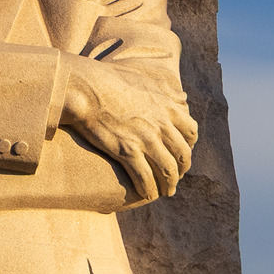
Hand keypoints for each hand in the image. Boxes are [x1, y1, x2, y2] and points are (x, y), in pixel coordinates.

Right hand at [56, 65, 196, 201]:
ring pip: (167, 170)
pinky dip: (149, 189)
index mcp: (166, 107)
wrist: (83, 87)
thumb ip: (166, 90)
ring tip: (165, 192)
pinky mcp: (127, 151)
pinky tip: (146, 195)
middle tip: (175, 179)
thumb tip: (184, 98)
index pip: (191, 132)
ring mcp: (145, 138)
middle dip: (182, 170)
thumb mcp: (143, 78)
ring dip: (169, 185)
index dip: (189, 147)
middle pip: (182, 155)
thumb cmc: (107, 79)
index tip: (182, 155)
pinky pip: (145, 177)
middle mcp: (161, 124)